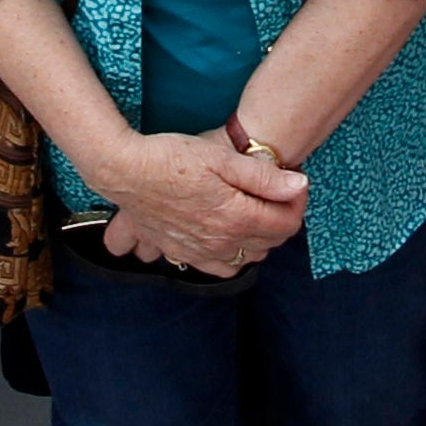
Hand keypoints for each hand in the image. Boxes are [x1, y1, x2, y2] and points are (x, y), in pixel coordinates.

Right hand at [80, 124, 309, 274]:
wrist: (125, 171)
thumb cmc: (173, 157)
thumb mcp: (223, 158)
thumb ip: (264, 177)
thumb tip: (300, 186)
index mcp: (236, 216)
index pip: (286, 224)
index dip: (297, 205)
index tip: (293, 187)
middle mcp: (221, 241)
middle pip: (270, 242)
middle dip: (281, 220)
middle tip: (277, 196)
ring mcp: (200, 251)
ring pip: (247, 258)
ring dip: (258, 240)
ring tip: (255, 214)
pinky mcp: (182, 253)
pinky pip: (220, 268)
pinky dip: (233, 256)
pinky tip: (229, 237)